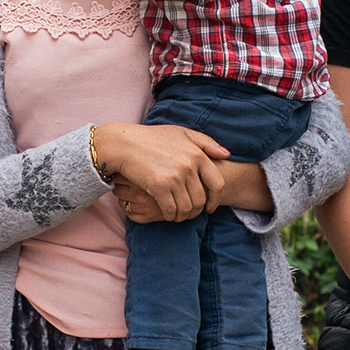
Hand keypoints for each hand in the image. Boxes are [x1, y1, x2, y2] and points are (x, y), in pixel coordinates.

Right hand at [91, 120, 230, 222]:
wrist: (124, 143)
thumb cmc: (152, 138)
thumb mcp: (181, 133)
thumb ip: (206, 143)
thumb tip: (226, 155)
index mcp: (197, 154)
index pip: (217, 184)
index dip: (215, 199)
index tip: (210, 207)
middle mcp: (188, 166)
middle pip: (201, 200)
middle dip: (196, 211)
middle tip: (189, 214)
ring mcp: (174, 177)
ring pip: (187, 208)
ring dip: (183, 216)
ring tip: (178, 215)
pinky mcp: (159, 187)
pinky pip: (171, 210)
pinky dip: (170, 216)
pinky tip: (167, 214)